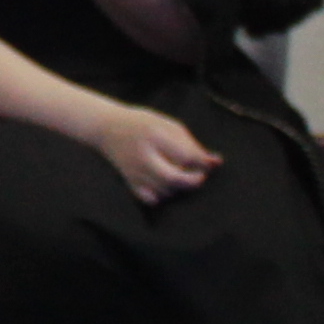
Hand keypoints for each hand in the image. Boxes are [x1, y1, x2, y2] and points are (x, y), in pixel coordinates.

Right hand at [87, 103, 220, 209]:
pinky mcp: (130, 182)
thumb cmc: (144, 124)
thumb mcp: (169, 126)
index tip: (212, 163)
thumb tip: (215, 163)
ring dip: (180, 188)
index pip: (186, 156)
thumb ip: (191, 144)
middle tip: (200, 175)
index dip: (203, 163)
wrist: (108, 128)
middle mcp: (143, 156)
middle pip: (174, 178)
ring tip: (182, 175)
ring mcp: (135, 172)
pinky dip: (163, 196)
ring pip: (166, 191)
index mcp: (155, 136)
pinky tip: (165, 186)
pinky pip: (152, 199)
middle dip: (193, 180)